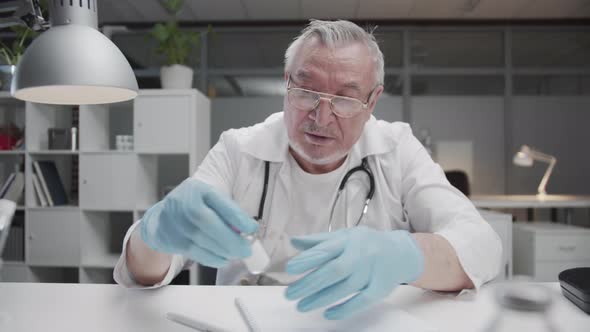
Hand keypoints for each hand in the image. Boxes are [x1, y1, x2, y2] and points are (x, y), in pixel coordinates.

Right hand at [140, 178, 257, 267]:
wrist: (161, 217)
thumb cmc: (193, 206)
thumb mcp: (210, 199)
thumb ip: (227, 210)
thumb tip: (248, 229)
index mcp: (198, 190)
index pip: (220, 203)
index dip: (238, 218)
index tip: (252, 228)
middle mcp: (184, 204)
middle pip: (210, 224)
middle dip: (232, 241)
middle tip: (247, 250)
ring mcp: (176, 223)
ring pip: (203, 242)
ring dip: (225, 252)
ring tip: (237, 254)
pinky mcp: (173, 241)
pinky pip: (197, 253)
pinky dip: (214, 259)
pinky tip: (224, 258)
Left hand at [285, 226, 423, 319]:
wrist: (401, 252)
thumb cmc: (365, 244)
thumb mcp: (343, 236)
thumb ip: (318, 241)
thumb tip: (293, 242)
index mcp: (348, 239)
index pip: (326, 249)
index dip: (307, 259)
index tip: (290, 268)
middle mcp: (360, 254)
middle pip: (334, 270)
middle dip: (310, 283)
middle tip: (289, 294)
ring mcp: (372, 271)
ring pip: (346, 287)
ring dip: (321, 298)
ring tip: (301, 306)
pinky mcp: (380, 288)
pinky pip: (363, 301)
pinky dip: (345, 309)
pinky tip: (328, 314)